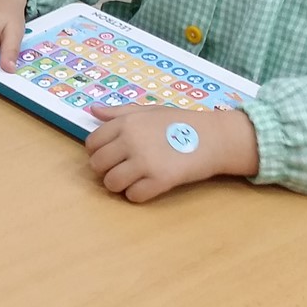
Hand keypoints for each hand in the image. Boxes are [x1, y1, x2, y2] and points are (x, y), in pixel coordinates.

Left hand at [85, 106, 258, 202]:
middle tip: (122, 168)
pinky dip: (138, 194)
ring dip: (120, 184)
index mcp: (126, 123)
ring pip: (111, 183)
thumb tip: (92, 111)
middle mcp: (131, 141)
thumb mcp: (149, 111)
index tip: (111, 155)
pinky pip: (133, 196)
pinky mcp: (160, 180)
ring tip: (134, 178)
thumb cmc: (181, 122)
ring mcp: (145, 162)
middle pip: (97, 165)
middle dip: (106, 169)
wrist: (214, 137)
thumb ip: (119, 112)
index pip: (92, 143)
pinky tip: (149, 185)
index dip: (98, 152)